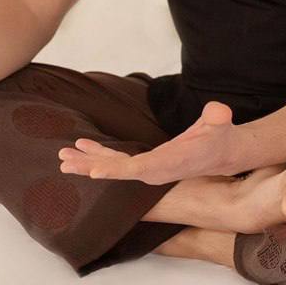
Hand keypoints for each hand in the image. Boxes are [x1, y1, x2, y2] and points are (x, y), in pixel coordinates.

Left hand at [57, 100, 239, 184]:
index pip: (139, 169)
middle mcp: (155, 170)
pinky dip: (99, 154)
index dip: (116, 170)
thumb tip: (219, 112)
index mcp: (169, 163)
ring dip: (88, 162)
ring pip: (114, 166)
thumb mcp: (221, 125)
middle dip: (91, 167)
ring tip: (63, 158)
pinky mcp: (146, 162)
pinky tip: (81, 147)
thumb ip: (218, 118)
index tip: (94, 172)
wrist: (223, 153)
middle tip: (65, 164)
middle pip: (118, 170)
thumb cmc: (220, 138)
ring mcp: (148, 168)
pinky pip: (118, 160)